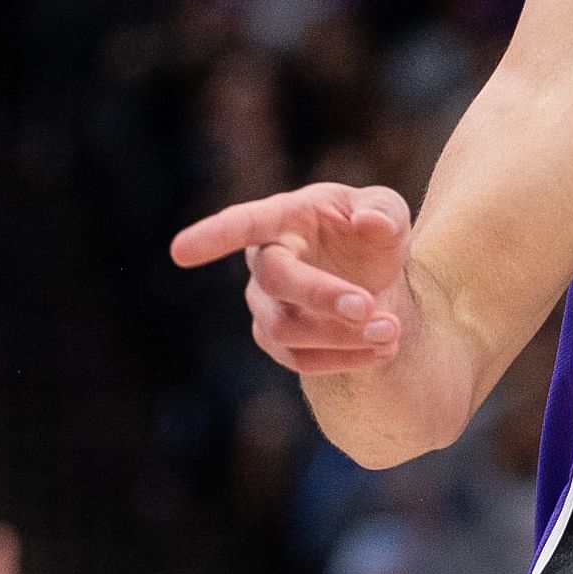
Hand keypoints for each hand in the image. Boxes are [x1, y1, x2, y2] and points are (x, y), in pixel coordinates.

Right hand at [169, 182, 413, 374]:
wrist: (379, 275)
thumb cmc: (372, 232)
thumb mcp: (387, 213)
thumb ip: (384, 213)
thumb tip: (370, 222)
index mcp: (285, 217)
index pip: (244, 223)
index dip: (214, 236)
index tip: (180, 251)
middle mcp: (265, 260)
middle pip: (275, 281)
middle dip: (322, 296)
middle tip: (370, 307)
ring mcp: (266, 305)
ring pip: (285, 330)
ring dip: (342, 335)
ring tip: (391, 332)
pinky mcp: (280, 341)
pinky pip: (300, 360)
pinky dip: (344, 359)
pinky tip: (382, 351)